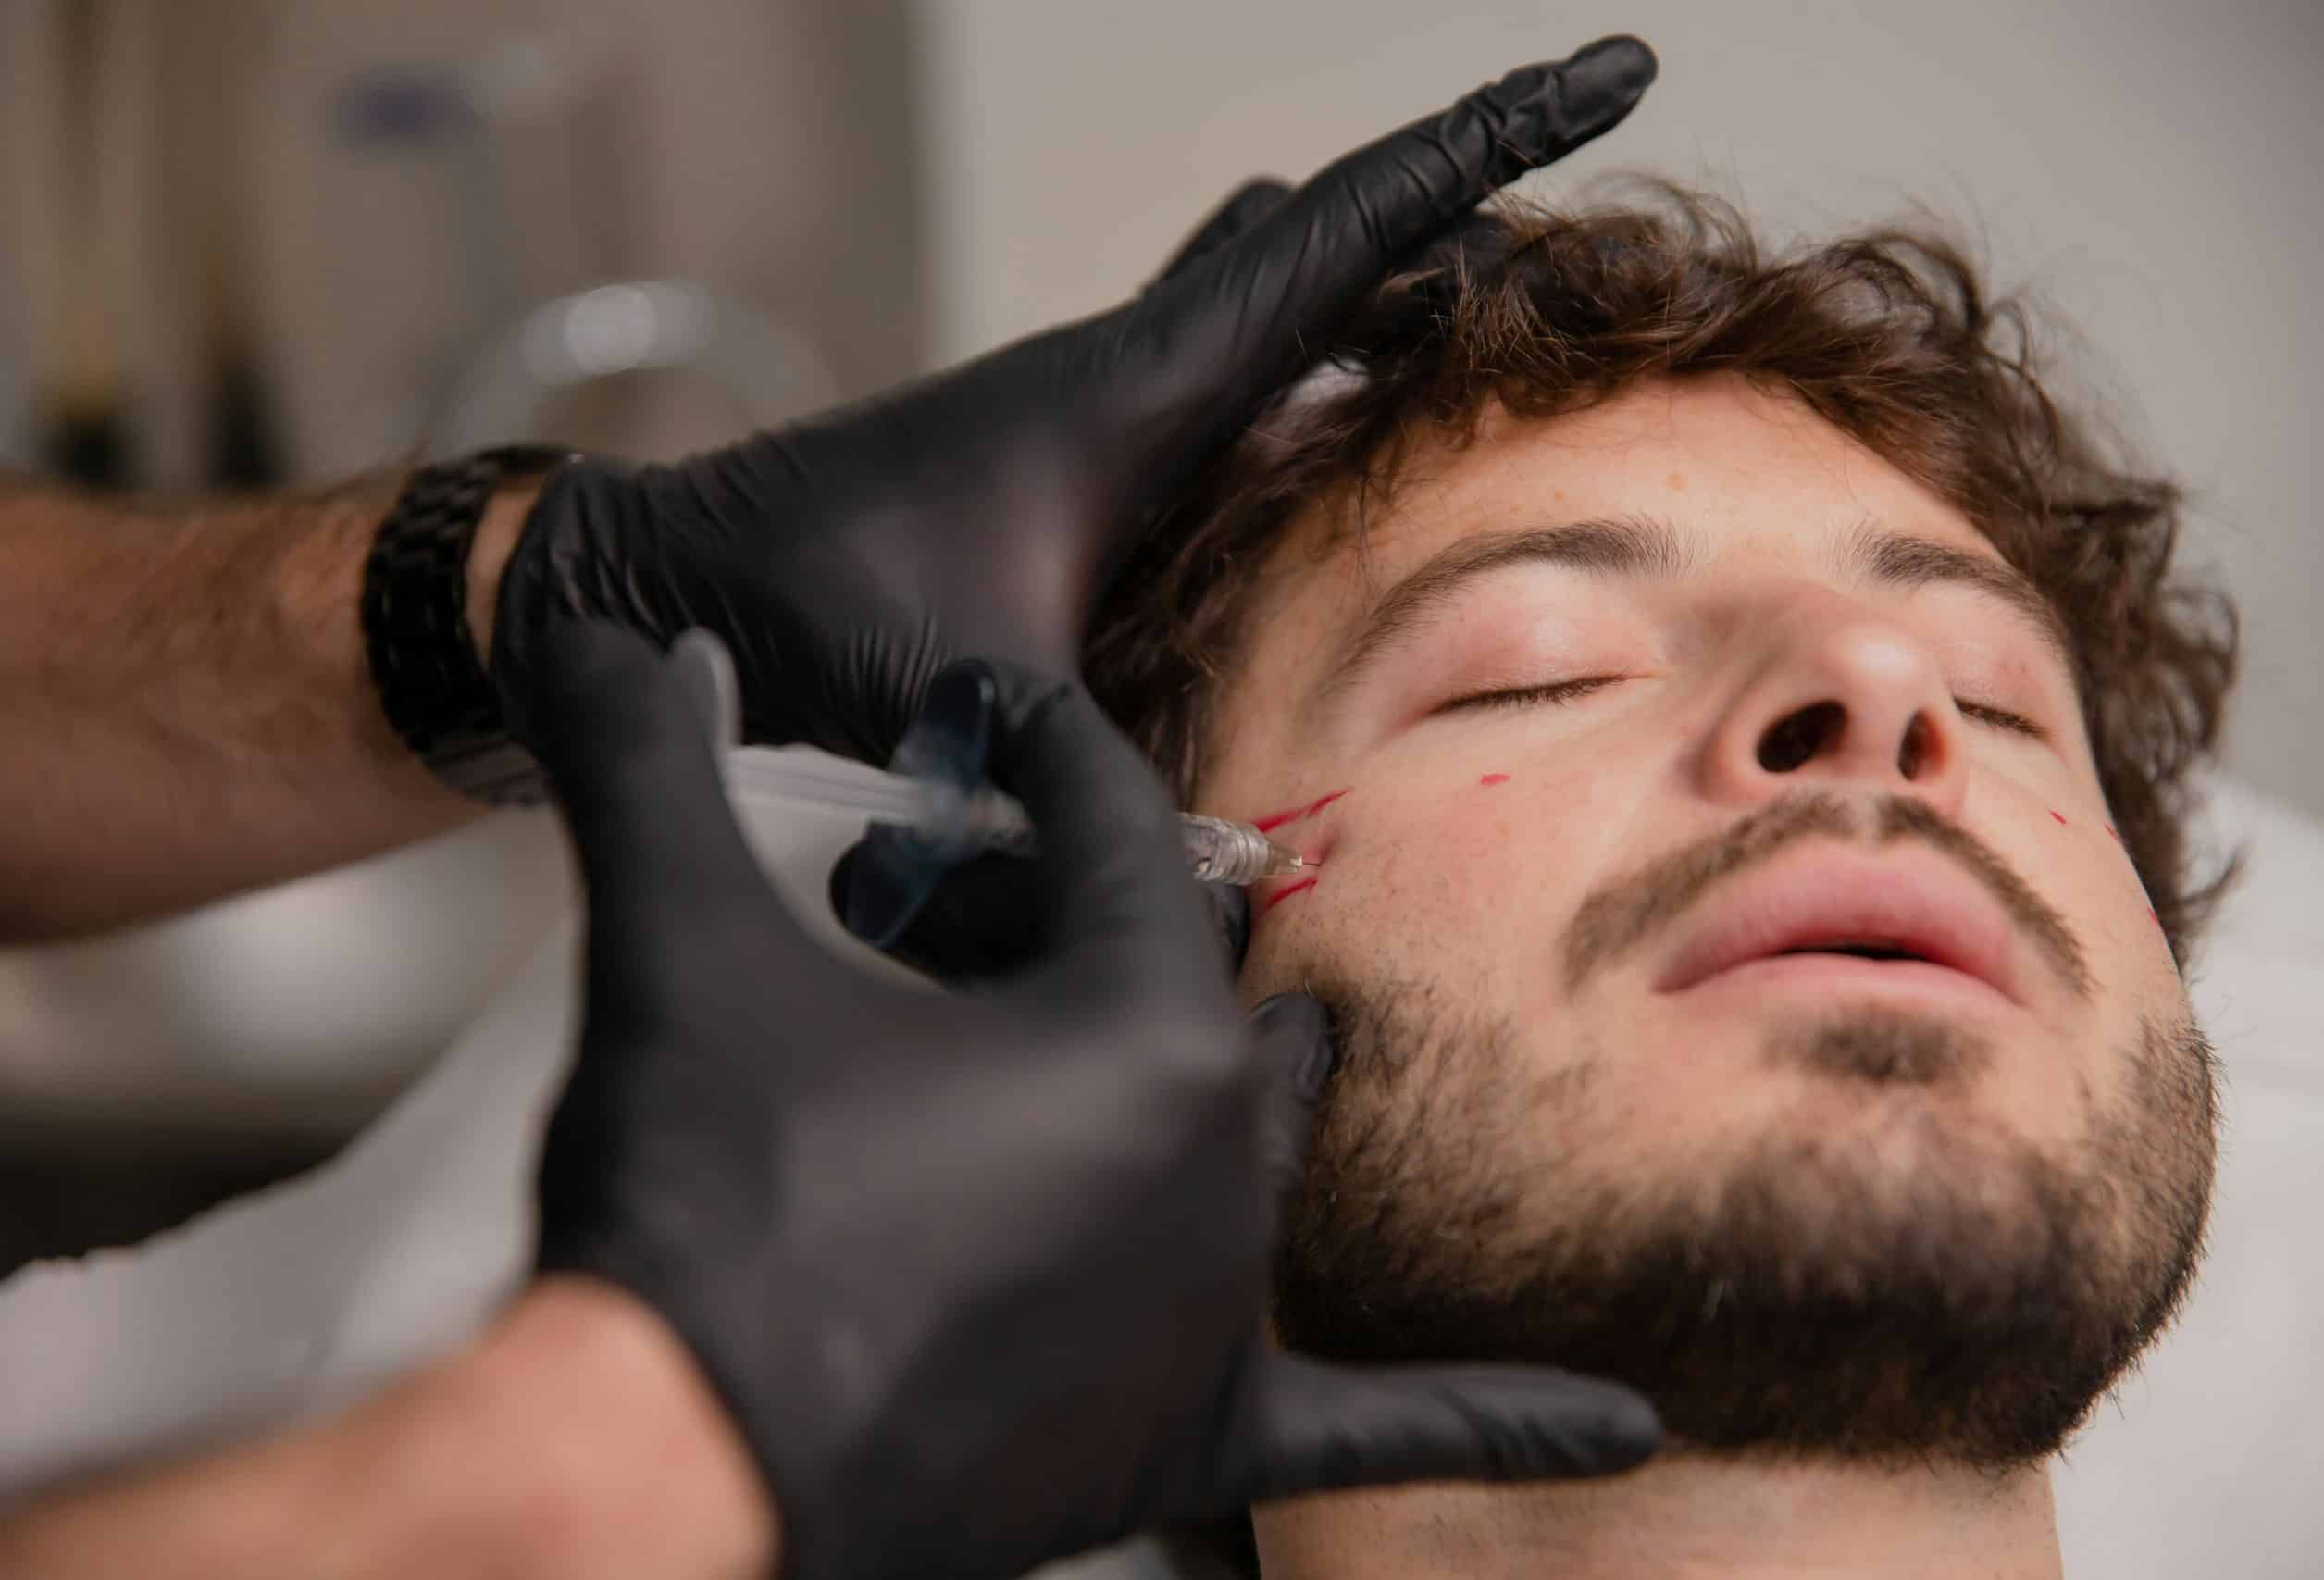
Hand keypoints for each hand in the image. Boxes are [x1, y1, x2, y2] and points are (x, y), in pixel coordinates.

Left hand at [490, 38, 1655, 762]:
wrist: (648, 588)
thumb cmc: (789, 620)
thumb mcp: (957, 714)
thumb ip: (1084, 807)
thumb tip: (1216, 915)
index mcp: (1135, 390)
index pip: (1346, 234)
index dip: (1489, 149)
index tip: (1609, 67)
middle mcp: (1133, 380)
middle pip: (1335, 248)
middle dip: (1469, 218)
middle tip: (1586, 250)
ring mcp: (1107, 421)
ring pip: (1287, 314)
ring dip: (1397, 305)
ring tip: (1515, 337)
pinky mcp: (1080, 481)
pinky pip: (1241, 400)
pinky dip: (1322, 390)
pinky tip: (1361, 450)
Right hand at [517, 625, 1658, 1579]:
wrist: (669, 1468)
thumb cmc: (701, 1206)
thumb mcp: (675, 951)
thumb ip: (651, 765)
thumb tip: (617, 631)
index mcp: (1130, 1026)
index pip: (1111, 836)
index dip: (1045, 751)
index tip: (999, 717)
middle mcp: (1211, 1164)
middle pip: (1202, 992)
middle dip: (1132, 922)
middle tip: (1052, 893)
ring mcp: (1213, 1311)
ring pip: (1278, 1159)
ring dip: (1269, 1089)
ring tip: (1306, 1035)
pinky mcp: (1186, 1445)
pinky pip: (1377, 1431)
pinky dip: (1508, 1420)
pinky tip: (1630, 1420)